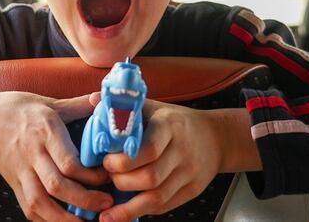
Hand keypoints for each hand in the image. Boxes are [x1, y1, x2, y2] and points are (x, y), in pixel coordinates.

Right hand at [0, 92, 112, 220]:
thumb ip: (78, 105)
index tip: (107, 176)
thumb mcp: (51, 103)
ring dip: (64, 218)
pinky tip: (62, 221)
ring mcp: (21, 171)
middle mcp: (32, 154)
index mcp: (45, 132)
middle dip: (84, 200)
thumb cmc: (20, 109)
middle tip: (105, 203)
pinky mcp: (13, 183)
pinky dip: (45, 219)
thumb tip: (102, 98)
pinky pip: (27, 207)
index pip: (68, 162)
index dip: (90, 176)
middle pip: (56, 186)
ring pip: (40, 202)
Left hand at [86, 95, 259, 221]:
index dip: (124, 160)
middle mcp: (182, 151)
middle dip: (122, 181)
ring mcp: (189, 173)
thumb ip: (125, 107)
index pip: (149, 149)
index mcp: (170, 127)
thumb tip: (92, 99)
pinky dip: (142, 211)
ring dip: (128, 206)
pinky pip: (165, 206)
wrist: (216, 138)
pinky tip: (125, 212)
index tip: (106, 161)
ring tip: (107, 209)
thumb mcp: (155, 107)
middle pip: (150, 177)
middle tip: (107, 176)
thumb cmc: (177, 122)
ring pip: (157, 197)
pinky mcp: (192, 190)